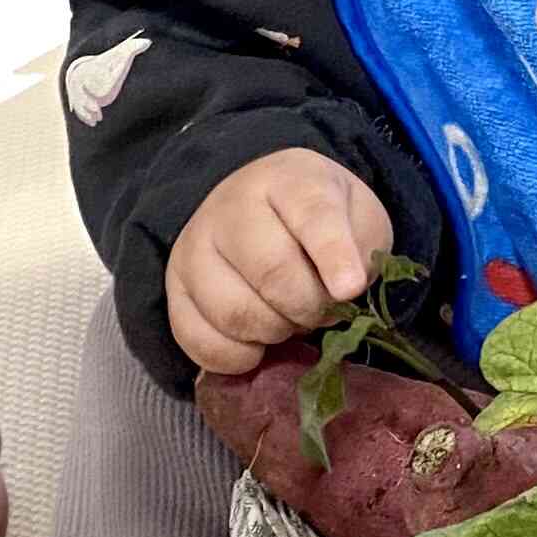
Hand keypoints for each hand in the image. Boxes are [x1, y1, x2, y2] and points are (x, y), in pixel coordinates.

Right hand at [167, 151, 393, 375]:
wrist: (264, 214)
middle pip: (271, 271)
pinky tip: (257, 343)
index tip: (350, 289)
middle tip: (322, 308)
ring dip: (275, 331)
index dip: (333, 255)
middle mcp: (231, 207)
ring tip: (289, 318)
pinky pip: (199, 341)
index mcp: (288, 180)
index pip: (312, 213)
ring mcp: (195, 247)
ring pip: (233, 312)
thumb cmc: (320, 223)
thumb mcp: (359, 219)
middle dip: (309, 306)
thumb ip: (362, 251)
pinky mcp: (174, 290)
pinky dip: (237, 357)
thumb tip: (342, 294)